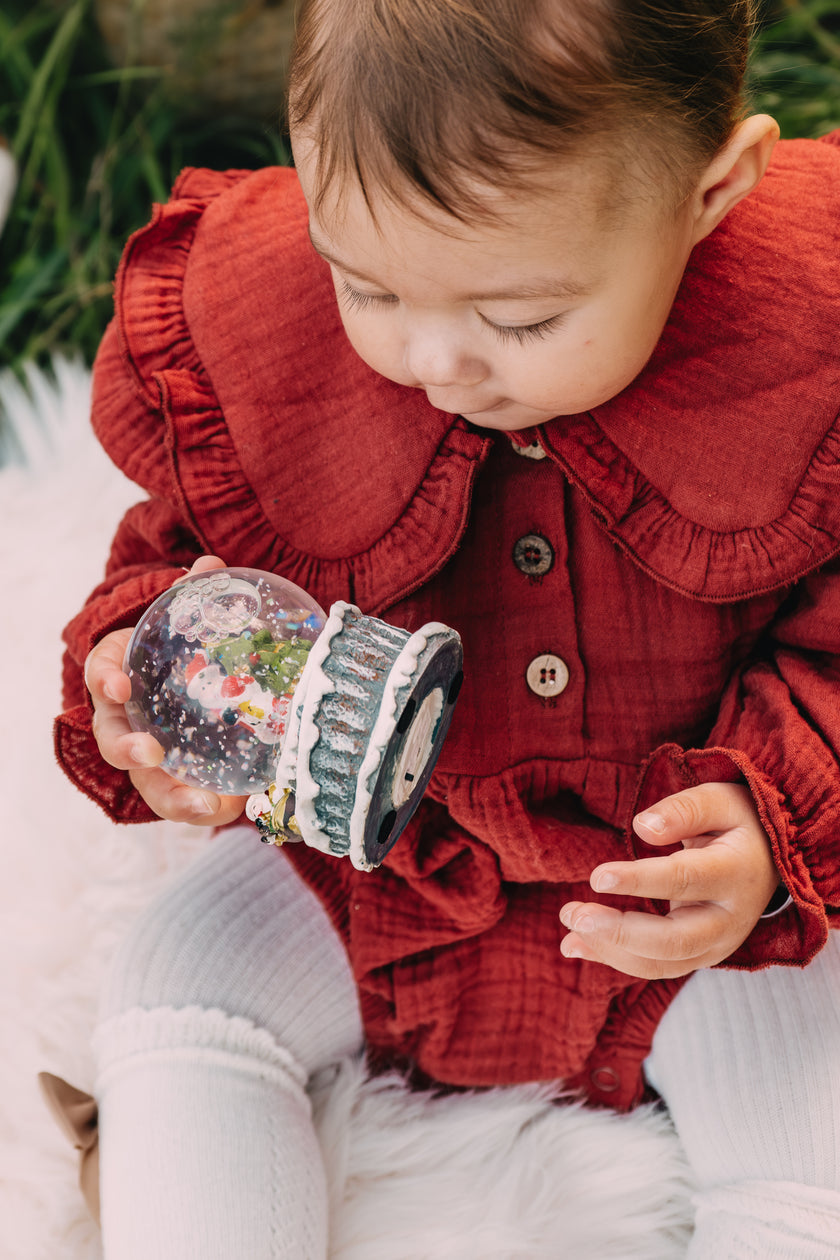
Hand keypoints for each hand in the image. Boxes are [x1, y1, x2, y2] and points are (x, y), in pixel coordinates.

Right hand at [84, 555, 247, 825]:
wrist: (185, 677)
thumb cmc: (179, 645)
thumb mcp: (184, 619)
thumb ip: (194, 594)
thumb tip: (211, 563)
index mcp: (119, 673)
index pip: (101, 672)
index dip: (105, 677)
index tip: (119, 682)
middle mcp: (125, 719)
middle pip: (113, 740)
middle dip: (128, 749)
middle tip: (151, 752)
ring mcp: (148, 753)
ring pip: (148, 782)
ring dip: (172, 796)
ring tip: (206, 807)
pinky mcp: (176, 778)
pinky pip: (184, 797)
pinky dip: (206, 807)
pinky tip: (233, 811)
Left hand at [558, 782, 779, 978]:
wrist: (770, 860)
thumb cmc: (738, 823)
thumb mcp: (720, 800)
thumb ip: (684, 810)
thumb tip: (642, 827)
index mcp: (737, 872)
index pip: (686, 880)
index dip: (639, 880)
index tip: (596, 876)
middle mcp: (731, 919)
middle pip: (674, 940)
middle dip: (619, 933)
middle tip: (573, 915)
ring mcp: (718, 944)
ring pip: (662, 963)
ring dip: (609, 950)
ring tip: (568, 927)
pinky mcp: (700, 956)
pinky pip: (656, 967)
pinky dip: (613, 960)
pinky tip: (574, 945)